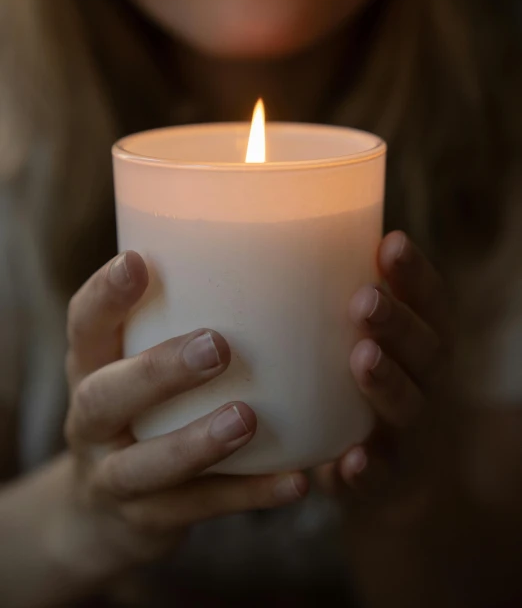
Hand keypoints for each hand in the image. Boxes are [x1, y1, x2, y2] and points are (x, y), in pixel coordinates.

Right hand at [64, 251, 306, 567]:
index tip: (138, 262)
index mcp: (90, 369)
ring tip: (246, 418)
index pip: (84, 326)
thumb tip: (258, 261)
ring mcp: (114, 477)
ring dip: (196, 443)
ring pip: (145, 467)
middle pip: (106, 397)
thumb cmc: (137, 411)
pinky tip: (297, 480)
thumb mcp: (131, 365)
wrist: (99, 514)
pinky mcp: (149, 521)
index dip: (104, 295)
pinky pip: (200, 510)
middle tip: (216, 346)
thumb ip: (170, 321)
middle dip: (158, 372)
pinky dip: (249, 496)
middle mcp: (91, 422)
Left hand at [317, 231, 451, 513]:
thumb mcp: (344, 333)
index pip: (429, 299)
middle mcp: (421, 379)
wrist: (372, 463)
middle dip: (396, 322)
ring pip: (407, 405)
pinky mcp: (381, 475)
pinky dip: (368, 468)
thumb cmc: (344, 375)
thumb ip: (320, 296)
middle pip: (425, 348)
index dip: (415, 273)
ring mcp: (405, 429)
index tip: (390, 242)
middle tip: (364, 300)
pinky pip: (380, 475)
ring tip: (362, 358)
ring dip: (387, 381)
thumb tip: (251, 240)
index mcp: (417, 338)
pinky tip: (350, 459)